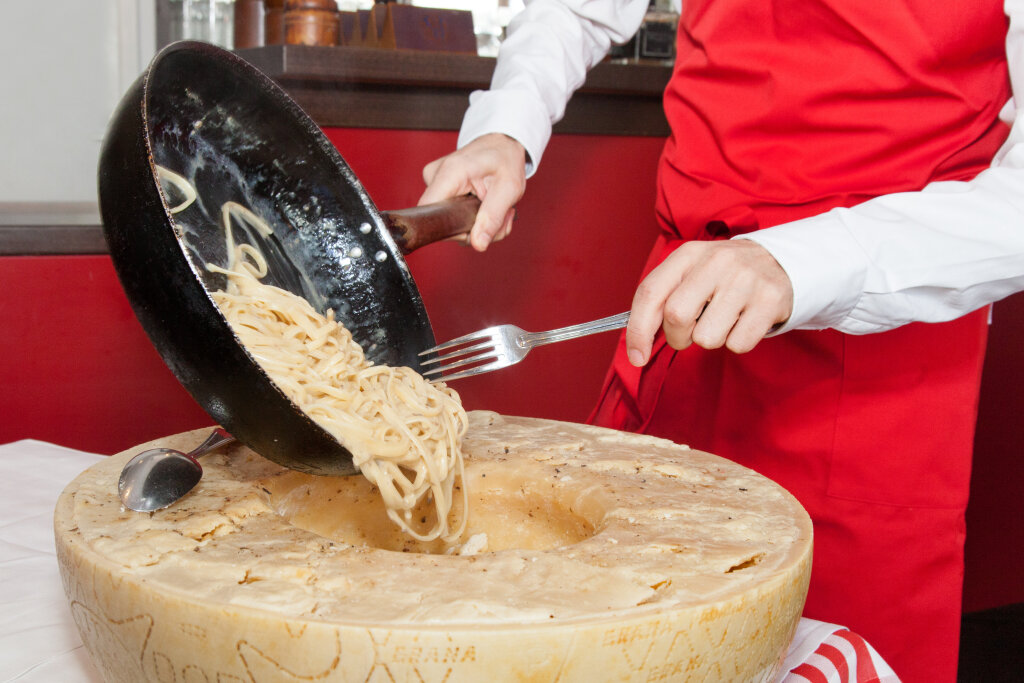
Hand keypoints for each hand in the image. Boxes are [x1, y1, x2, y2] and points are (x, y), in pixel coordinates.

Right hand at [419, 133, 526, 251]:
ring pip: (448, 221)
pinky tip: (484, 206)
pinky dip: (471, 216)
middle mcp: (436, 175)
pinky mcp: (439, 187)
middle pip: (441, 221)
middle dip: (473, 228)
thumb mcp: (509, 189)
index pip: (431, 214)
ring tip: (495, 208)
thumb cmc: (505, 159)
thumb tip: (478, 244)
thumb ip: (492, 218)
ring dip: (476, 223)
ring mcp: (435, 181)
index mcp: (451, 172)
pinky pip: (450, 213)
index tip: (475, 227)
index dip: (452, 230)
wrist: (502, 145)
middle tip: (498, 217)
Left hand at [625, 240, 793, 364]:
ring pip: (707, 337)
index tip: (637, 356)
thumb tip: (637, 345)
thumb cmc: (722, 276)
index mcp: (688, 254)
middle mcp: (716, 262)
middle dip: (677, 337)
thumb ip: (662, 300)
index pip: (650, 293)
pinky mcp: (770, 300)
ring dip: (710, 339)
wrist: (779, 261)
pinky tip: (743, 321)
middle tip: (690, 332)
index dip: (638, 330)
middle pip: (677, 317)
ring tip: (723, 320)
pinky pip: (738, 344)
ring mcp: (746, 279)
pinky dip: (736, 342)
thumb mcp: (691, 273)